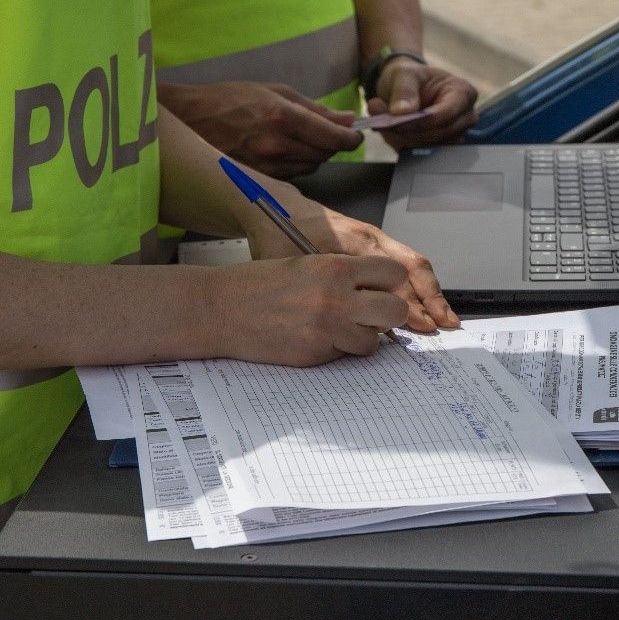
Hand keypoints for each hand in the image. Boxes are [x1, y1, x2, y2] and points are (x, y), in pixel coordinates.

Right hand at [158, 80, 362, 178]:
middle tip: (323, 131)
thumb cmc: (229, 101)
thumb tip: (346, 119)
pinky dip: (295, 165)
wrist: (191, 121)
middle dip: (331, 143)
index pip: (333, 137)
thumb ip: (315, 109)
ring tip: (294, 138)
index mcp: (283, 118)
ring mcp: (267, 167)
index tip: (356, 135)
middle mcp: (277, 146)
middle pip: (325, 154)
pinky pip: (292, 176)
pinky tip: (280, 151)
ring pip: (310, 167)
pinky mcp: (260, 180)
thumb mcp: (275, 92)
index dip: (351, 138)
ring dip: (313, 155)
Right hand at [211, 255, 408, 365]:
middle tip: (372, 313)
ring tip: (340, 327)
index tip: (382, 288)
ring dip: (364, 336)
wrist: (222, 309)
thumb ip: (344, 274)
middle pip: (396, 311)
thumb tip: (378, 289)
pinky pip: (346, 355)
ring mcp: (327, 329)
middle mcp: (336, 297)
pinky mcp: (316, 354)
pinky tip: (317, 337)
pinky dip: (339, 349)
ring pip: (375, 340)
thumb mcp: (308, 264)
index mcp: (335, 267)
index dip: (391, 283)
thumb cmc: (261, 284)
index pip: (393, 274)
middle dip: (388, 314)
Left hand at [244, 187, 459, 332]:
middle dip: (432, 297)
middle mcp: (372, 237)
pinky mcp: (373, 246)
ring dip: (430, 292)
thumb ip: (325, 286)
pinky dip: (417, 286)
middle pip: (413, 267)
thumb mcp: (297, 262)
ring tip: (443, 318)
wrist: (281, 209)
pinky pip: (404, 264)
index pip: (394, 273)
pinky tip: (422, 305)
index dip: (409, 301)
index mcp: (354, 240)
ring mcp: (376, 240)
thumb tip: (354, 319)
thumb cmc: (282, 234)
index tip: (421, 324)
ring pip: (413, 265)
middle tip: (444, 325)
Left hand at [367, 58, 478, 149]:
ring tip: (383, 124)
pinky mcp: (439, 148)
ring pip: (427, 147)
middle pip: (437, 134)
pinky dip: (401, 145)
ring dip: (401, 139)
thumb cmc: (411, 78)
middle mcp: (464, 117)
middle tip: (382, 122)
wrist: (405, 88)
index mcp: (463, 93)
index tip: (395, 121)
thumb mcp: (404, 74)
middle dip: (407, 131)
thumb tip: (402, 112)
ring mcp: (453, 135)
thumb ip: (404, 90)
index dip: (420, 121)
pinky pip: (419, 154)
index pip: (445, 114)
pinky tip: (390, 132)